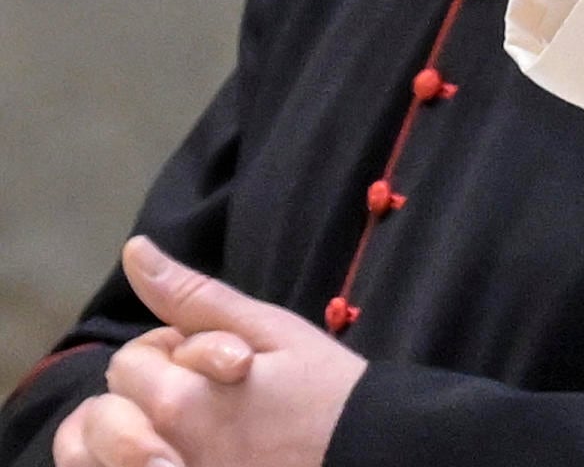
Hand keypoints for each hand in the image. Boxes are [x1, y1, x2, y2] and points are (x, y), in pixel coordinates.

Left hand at [61, 239, 362, 466]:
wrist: (367, 451)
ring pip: (103, 457)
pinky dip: (136, 461)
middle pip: (109, 414)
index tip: (221, 364)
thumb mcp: (270, 330)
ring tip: (186, 429)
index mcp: (179, 400)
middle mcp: (161, 449)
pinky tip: (181, 450)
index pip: (129, 363)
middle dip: (149, 395)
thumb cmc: (325, 390)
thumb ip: (194, 297)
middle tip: (211, 398)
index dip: (170, 353)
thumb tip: (134, 250)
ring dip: (129, 437)